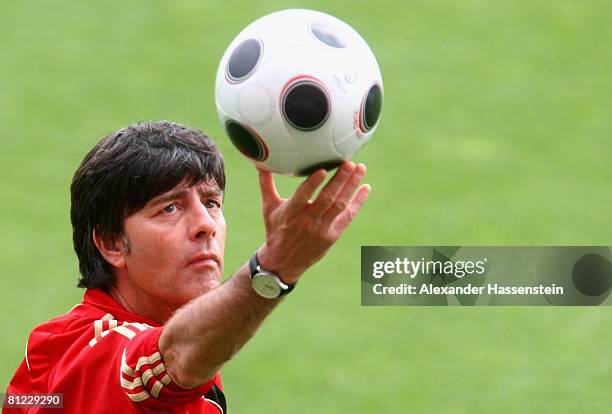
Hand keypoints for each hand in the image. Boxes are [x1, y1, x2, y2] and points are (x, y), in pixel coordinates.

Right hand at [256, 161, 369, 283]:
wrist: (283, 262)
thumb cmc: (276, 229)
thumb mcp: (268, 208)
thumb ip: (266, 184)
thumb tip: (260, 163)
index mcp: (290, 213)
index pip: (302, 196)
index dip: (313, 183)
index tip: (322, 169)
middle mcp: (307, 221)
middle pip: (327, 199)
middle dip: (339, 180)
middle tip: (349, 162)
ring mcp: (322, 229)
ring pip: (340, 205)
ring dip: (351, 186)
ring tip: (360, 169)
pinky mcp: (333, 235)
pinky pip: (348, 217)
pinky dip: (358, 202)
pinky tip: (365, 188)